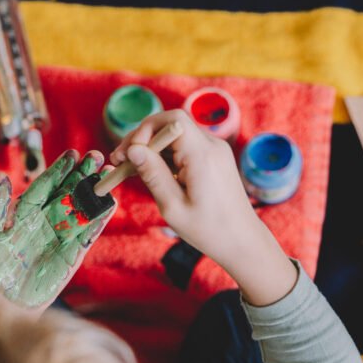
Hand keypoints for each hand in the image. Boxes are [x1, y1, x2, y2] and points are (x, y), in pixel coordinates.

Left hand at [0, 150, 115, 314]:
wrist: (1, 303)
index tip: (73, 154)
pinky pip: (89, 234)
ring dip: (96, 192)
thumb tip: (1, 175)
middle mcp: (47, 221)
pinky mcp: (73, 255)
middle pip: (69, 192)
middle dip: (83, 174)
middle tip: (97, 157)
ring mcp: (62, 237)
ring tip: (109, 174)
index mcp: (26, 213)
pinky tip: (110, 204)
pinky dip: (100, 220)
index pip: (46, 185)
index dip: (60, 169)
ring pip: (83, 209)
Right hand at [110, 110, 296, 305]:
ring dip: (153, 148)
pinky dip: (166, 155)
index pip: (172, 121)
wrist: (242, 240)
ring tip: (131, 169)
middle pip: (172, 126)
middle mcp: (213, 146)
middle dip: (143, 139)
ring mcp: (216, 151)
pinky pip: (186, 147)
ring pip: (177, 135)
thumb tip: (133, 149)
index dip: (145, 130)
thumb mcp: (173, 206)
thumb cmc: (209, 230)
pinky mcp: (215, 159)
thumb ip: (152, 174)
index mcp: (203, 156)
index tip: (128, 154)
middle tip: (120, 160)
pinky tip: (152, 172)